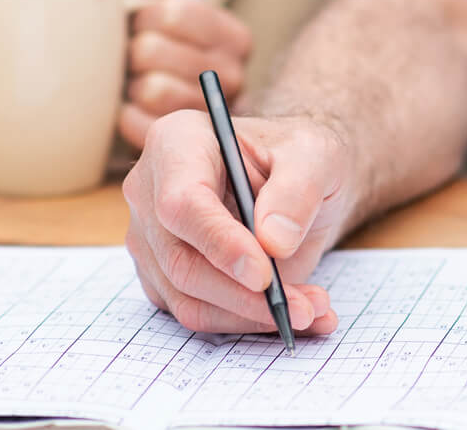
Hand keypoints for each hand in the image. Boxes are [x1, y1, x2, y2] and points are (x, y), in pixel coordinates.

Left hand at [117, 0, 255, 149]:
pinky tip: (131, 110)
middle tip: (133, 59)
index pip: (171, 12)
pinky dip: (125, 115)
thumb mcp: (164, 8)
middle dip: (132, 52)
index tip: (140, 24)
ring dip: (130, 85)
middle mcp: (234, 76)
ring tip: (135, 84)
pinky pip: (140, 124)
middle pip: (152, 50)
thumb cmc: (165, 50)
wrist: (169, 112)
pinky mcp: (186, 147)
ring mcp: (214, 115)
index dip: (142, 16)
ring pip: (150, 89)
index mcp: (234, 36)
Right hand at [123, 108, 353, 334]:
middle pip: (181, 260)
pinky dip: (247, 322)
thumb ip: (297, 190)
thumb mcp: (316, 155)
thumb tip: (274, 242)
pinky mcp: (164, 277)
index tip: (264, 275)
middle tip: (306, 307)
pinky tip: (294, 314)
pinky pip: (198, 313)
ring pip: (189, 298)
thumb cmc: (299, 155)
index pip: (181, 203)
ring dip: (253, 315)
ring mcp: (152, 239)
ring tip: (312, 310)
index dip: (219, 243)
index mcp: (177, 142)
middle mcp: (150, 191)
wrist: (298, 179)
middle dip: (246, 294)